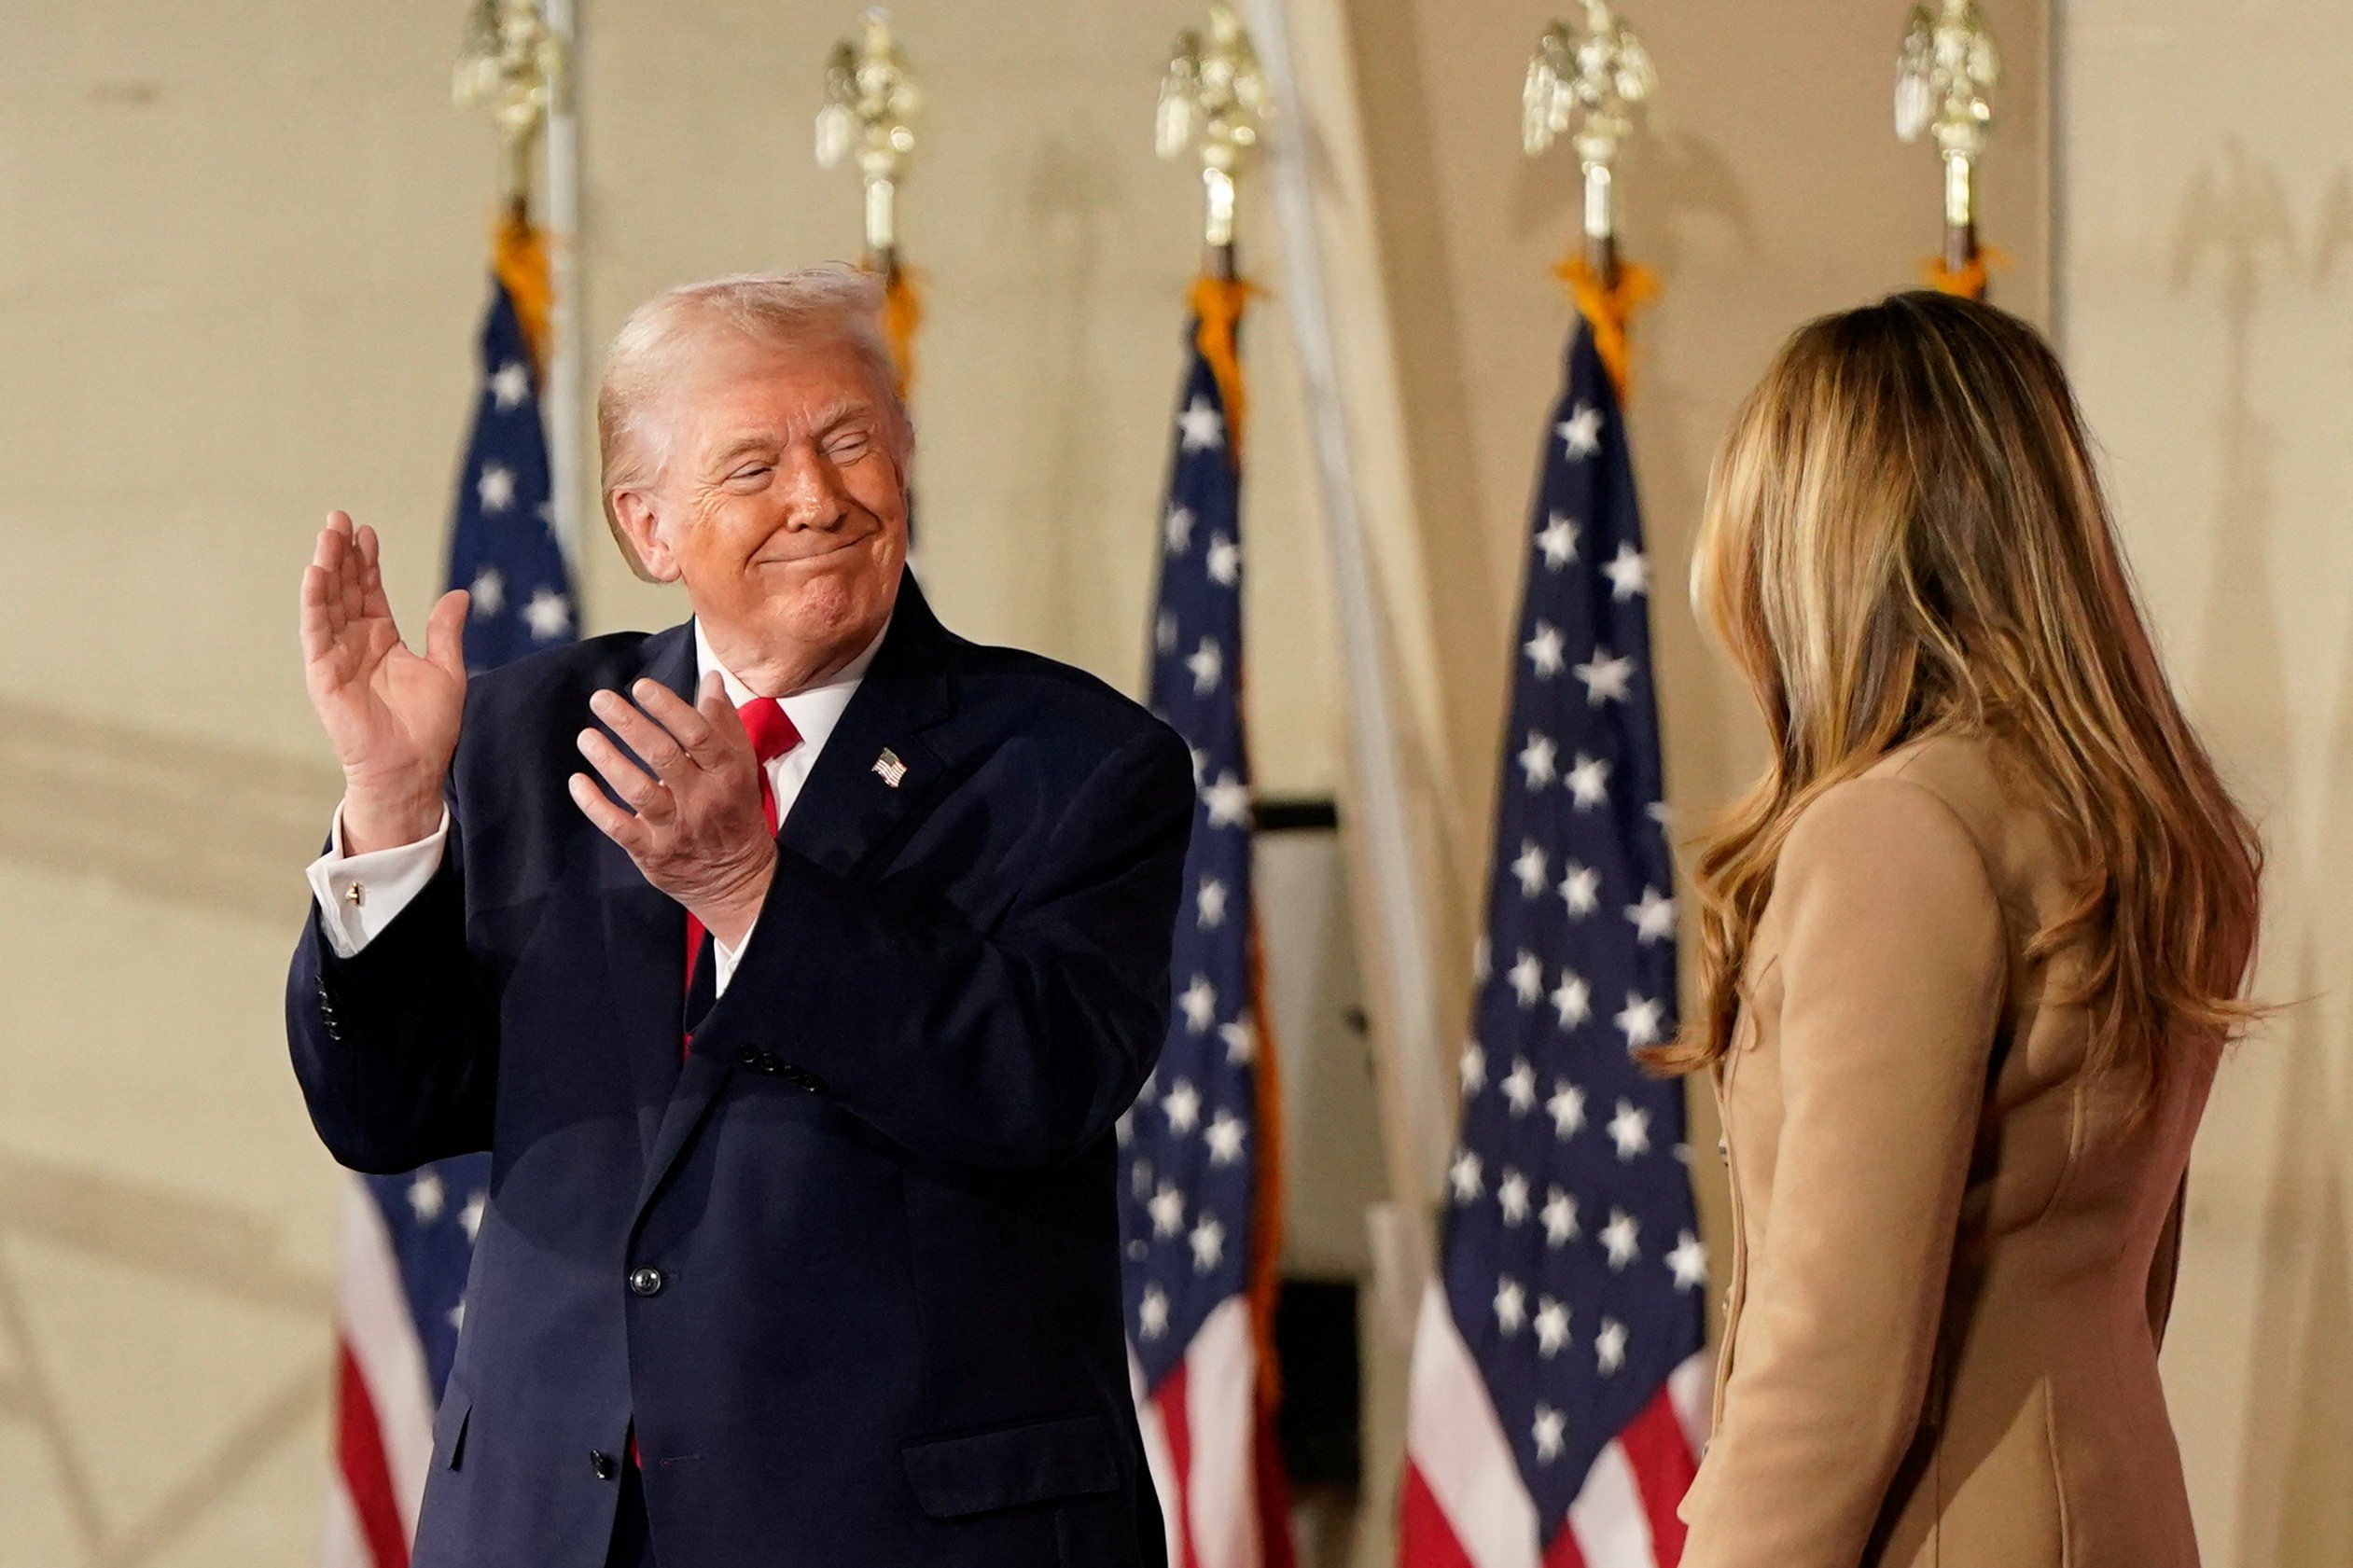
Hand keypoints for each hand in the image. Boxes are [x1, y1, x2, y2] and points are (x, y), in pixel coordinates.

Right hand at [301, 511, 467, 851]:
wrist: (412, 769)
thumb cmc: (429, 728)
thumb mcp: (446, 671)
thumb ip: (445, 632)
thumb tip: (460, 593)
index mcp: (382, 640)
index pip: (369, 592)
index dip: (366, 562)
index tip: (366, 531)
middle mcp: (355, 644)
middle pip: (345, 590)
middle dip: (341, 555)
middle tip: (338, 518)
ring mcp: (336, 657)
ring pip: (327, 605)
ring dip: (325, 570)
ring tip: (327, 536)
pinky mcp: (323, 674)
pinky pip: (316, 634)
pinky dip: (314, 604)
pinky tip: (315, 575)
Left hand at [570, 675, 776, 948]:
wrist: (739, 879)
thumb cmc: (736, 811)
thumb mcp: (743, 766)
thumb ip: (723, 723)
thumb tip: (710, 679)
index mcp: (727, 774)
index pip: (698, 735)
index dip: (668, 708)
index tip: (641, 687)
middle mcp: (702, 799)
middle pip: (663, 757)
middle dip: (629, 724)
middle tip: (600, 700)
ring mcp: (676, 828)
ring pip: (638, 790)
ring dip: (608, 760)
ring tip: (586, 736)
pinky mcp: (652, 852)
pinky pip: (618, 827)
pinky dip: (594, 804)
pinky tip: (577, 782)